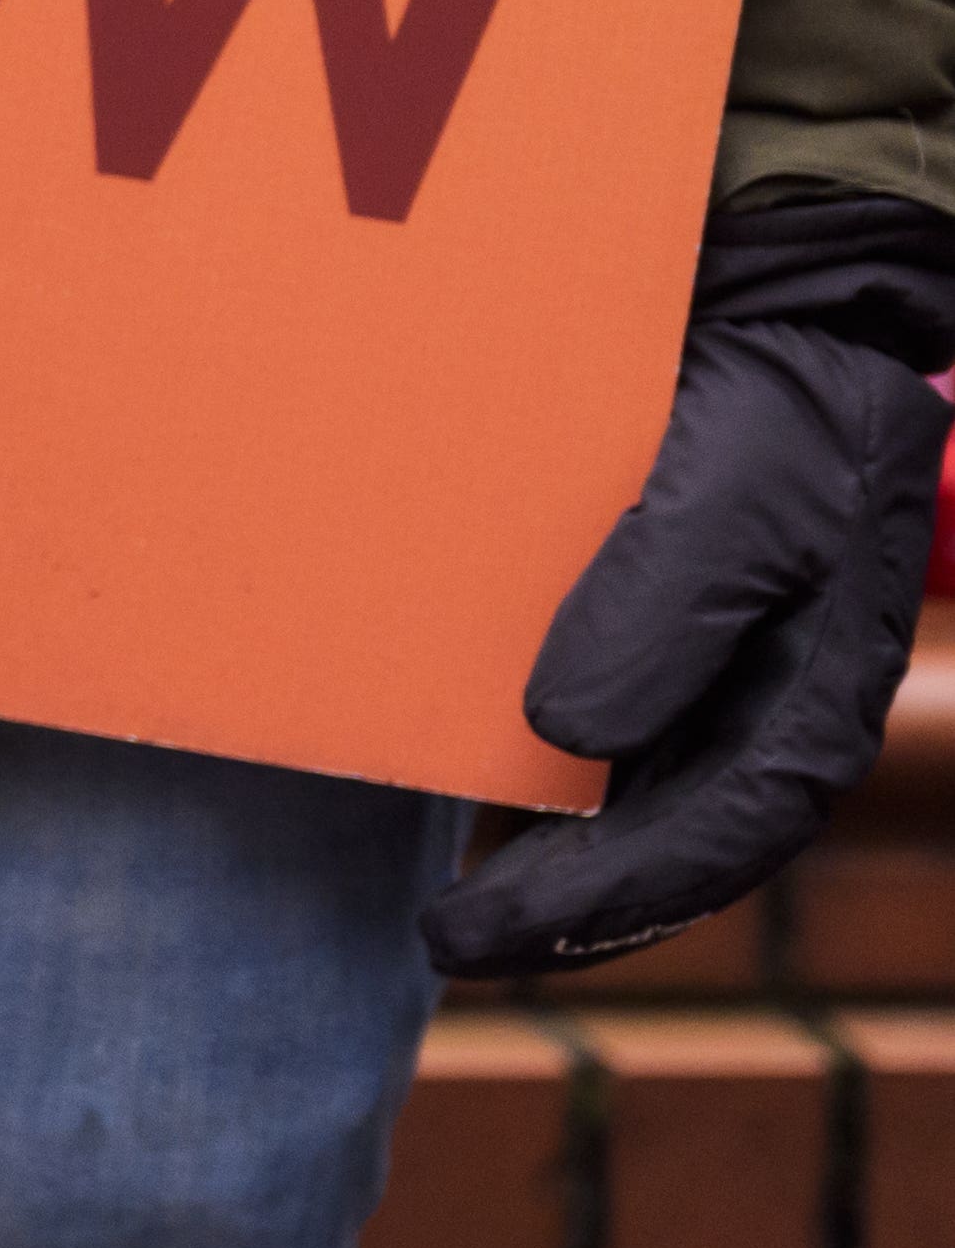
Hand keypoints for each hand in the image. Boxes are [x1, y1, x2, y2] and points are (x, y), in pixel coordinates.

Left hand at [425, 190, 954, 975]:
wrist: (773, 303)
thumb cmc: (775, 397)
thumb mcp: (740, 488)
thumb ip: (667, 605)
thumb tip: (565, 735)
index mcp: (808, 702)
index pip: (709, 840)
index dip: (594, 903)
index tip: (476, 933)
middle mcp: (759, 710)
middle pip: (662, 850)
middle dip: (561, 909)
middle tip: (443, 943)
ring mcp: (709, 678)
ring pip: (623, 804)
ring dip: (542, 858)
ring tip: (438, 896)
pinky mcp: (649, 633)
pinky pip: (587, 730)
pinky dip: (524, 774)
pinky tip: (451, 786)